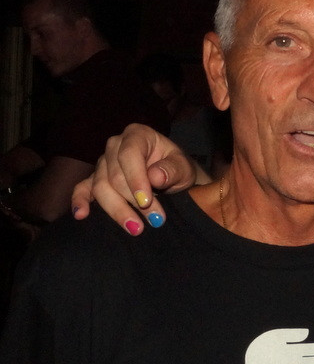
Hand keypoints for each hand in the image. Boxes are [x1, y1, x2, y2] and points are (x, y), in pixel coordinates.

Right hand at [70, 123, 201, 234]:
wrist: (172, 177)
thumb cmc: (177, 169)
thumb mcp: (184, 167)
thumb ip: (173, 169)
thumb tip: (155, 176)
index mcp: (137, 135)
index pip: (130, 155)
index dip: (136, 179)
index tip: (147, 201)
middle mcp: (115, 146)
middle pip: (114, 175)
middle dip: (132, 201)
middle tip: (153, 220)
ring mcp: (102, 162)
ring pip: (100, 187)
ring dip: (117, 209)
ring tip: (136, 228)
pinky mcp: (94, 179)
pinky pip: (82, 188)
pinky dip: (80, 201)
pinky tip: (81, 215)